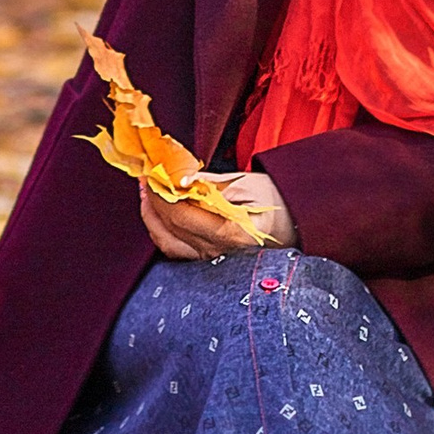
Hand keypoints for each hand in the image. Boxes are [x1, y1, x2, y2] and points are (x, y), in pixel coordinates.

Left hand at [141, 169, 292, 260]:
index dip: (162, 194)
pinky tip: (156, 212)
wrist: (288, 221)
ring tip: (146, 193)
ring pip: (167, 243)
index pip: (183, 216)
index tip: (152, 173)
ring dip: (151, 217)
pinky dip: (160, 230)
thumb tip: (179, 179)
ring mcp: (211, 260)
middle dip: (153, 200)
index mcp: (231, 234)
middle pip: (171, 228)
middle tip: (146, 177)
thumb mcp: (243, 183)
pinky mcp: (205, 260)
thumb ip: (208, 183)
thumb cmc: (270, 200)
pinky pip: (174, 249)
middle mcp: (218, 253)